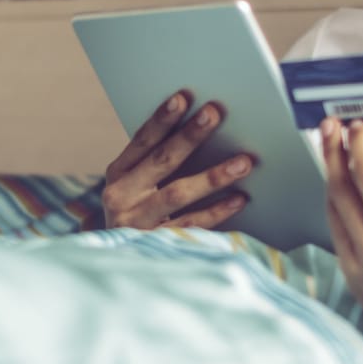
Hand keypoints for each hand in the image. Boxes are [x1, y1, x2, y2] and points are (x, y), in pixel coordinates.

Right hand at [100, 91, 255, 229]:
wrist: (118, 265)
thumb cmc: (140, 213)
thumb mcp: (137, 186)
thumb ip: (159, 162)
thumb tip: (203, 129)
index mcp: (119, 174)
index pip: (142, 141)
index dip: (162, 120)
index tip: (182, 98)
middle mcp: (122, 196)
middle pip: (161, 161)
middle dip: (190, 136)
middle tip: (214, 114)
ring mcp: (137, 222)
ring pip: (178, 193)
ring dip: (213, 175)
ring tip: (244, 162)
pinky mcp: (156, 244)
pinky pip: (192, 224)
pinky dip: (217, 210)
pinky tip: (239, 198)